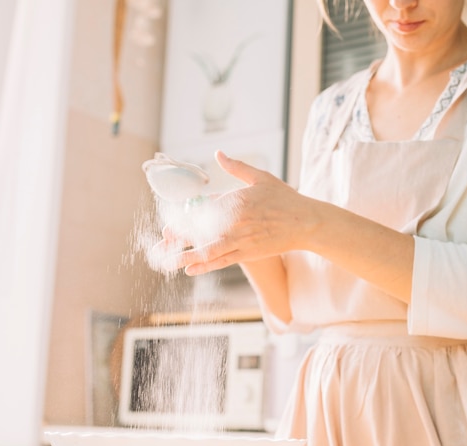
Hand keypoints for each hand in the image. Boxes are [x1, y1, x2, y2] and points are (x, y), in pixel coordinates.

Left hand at [171, 151, 313, 274]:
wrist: (305, 222)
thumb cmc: (284, 199)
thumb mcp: (260, 178)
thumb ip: (236, 167)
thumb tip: (218, 154)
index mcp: (235, 200)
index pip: (202, 209)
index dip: (183, 218)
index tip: (169, 225)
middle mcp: (235, 220)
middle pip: (199, 230)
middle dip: (178, 238)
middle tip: (161, 244)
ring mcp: (241, 239)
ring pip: (207, 249)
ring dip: (186, 256)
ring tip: (167, 261)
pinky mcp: (248, 253)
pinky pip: (222, 261)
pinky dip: (205, 265)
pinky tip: (190, 270)